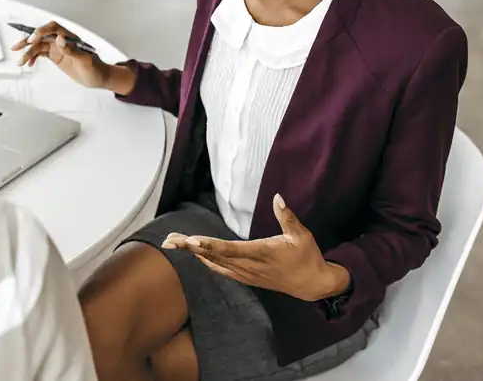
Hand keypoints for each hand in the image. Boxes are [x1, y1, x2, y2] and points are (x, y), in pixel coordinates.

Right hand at [11, 21, 110, 88]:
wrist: (98, 78)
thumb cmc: (95, 68)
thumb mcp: (85, 61)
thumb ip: (72, 50)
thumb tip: (60, 39)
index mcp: (70, 38)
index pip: (54, 28)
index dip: (42, 31)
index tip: (32, 39)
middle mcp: (62, 40)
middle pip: (42, 36)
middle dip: (28, 40)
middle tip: (17, 47)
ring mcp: (58, 48)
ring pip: (39, 46)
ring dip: (28, 52)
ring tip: (20, 61)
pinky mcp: (55, 56)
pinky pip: (41, 53)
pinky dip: (33, 57)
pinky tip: (29, 63)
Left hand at [162, 194, 349, 301]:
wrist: (312, 285)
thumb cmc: (307, 257)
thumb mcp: (301, 235)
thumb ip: (286, 217)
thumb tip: (278, 197)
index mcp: (262, 253)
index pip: (229, 249)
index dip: (209, 245)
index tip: (191, 241)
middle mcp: (250, 265)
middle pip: (214, 255)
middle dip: (191, 247)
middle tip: (169, 239)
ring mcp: (247, 274)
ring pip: (215, 262)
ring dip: (194, 253)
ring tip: (174, 243)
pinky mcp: (247, 278)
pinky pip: (222, 269)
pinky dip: (207, 261)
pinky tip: (196, 255)